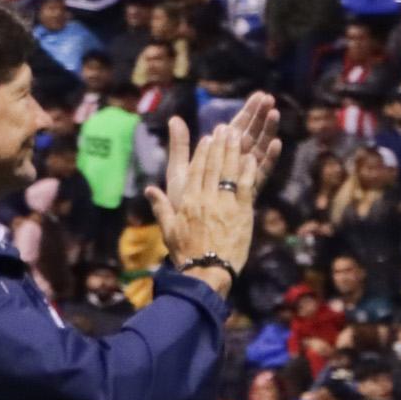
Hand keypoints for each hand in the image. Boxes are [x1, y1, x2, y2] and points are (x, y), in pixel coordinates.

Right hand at [150, 95, 280, 289]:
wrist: (207, 271)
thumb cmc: (186, 253)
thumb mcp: (168, 230)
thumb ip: (161, 207)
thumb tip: (149, 190)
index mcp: (188, 200)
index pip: (196, 170)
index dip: (203, 152)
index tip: (208, 138)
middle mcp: (206, 198)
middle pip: (213, 165)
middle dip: (220, 144)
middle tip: (225, 128)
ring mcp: (225, 203)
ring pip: (229, 171)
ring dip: (233, 150)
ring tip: (238, 134)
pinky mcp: (242, 212)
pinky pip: (245, 185)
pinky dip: (247, 170)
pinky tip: (251, 157)